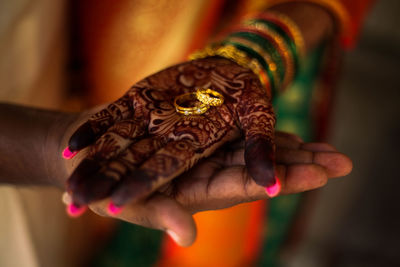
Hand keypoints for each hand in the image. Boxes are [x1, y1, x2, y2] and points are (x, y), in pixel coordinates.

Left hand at [65, 57, 277, 207]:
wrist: (227, 70)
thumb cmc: (246, 94)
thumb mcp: (258, 117)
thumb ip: (260, 148)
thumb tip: (272, 186)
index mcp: (194, 146)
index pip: (165, 170)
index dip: (142, 186)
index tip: (115, 205)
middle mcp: (168, 140)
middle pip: (133, 164)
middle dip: (104, 182)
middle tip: (75, 203)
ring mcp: (151, 121)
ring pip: (117, 145)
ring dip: (93, 163)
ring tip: (67, 187)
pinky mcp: (140, 101)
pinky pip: (113, 116)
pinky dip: (94, 128)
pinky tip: (72, 143)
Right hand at [84, 131, 351, 245]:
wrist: (93, 156)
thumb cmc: (105, 188)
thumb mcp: (128, 203)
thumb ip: (162, 216)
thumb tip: (187, 239)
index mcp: (198, 193)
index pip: (249, 187)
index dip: (283, 181)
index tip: (319, 174)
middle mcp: (209, 175)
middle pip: (263, 171)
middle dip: (300, 166)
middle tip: (341, 160)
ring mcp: (207, 155)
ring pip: (257, 152)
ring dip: (291, 149)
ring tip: (327, 146)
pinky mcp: (201, 135)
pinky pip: (239, 134)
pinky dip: (265, 134)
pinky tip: (288, 132)